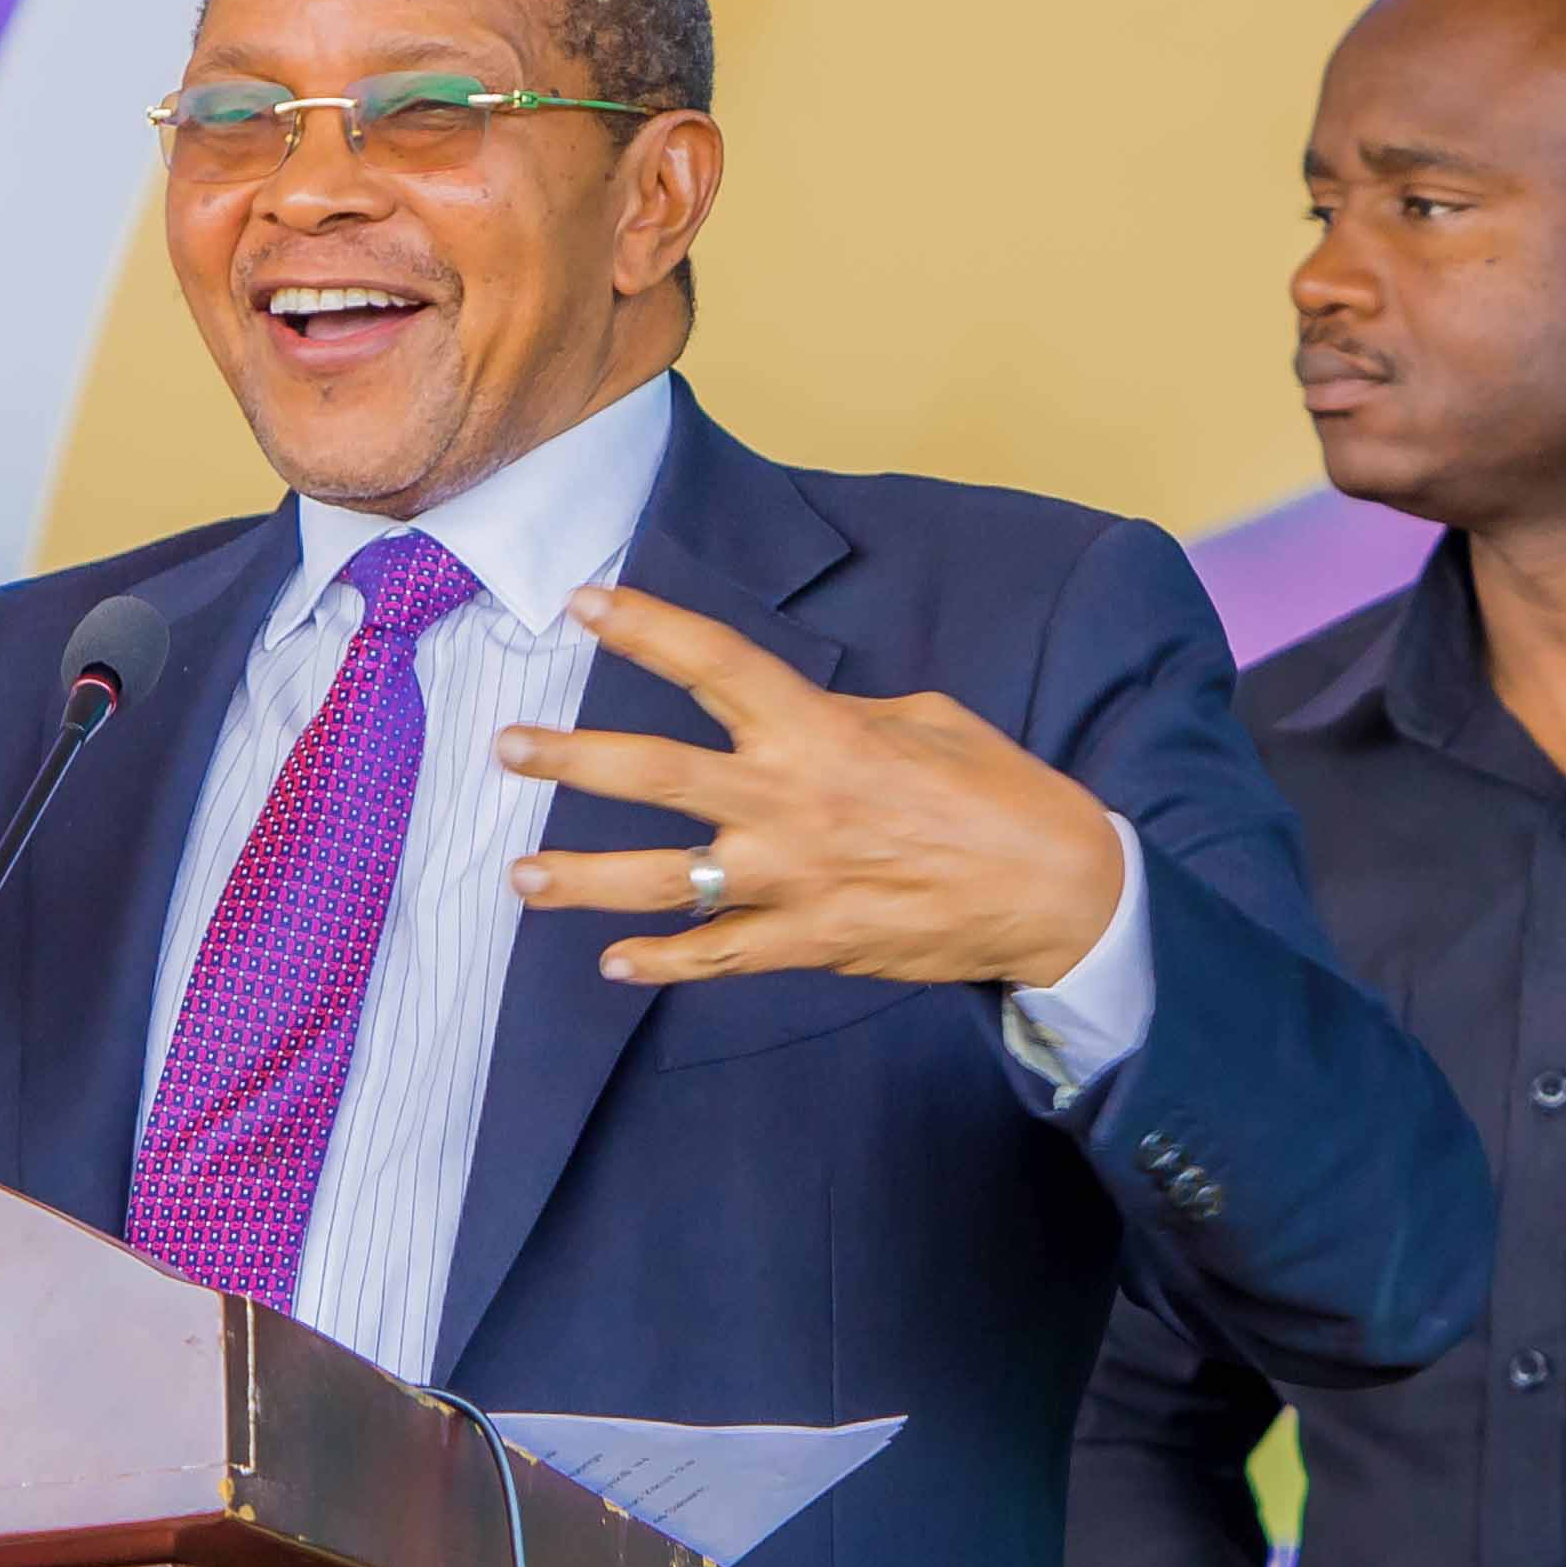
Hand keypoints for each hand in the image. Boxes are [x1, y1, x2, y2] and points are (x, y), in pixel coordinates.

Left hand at [499, 586, 1127, 989]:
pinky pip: (717, 957)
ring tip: (519, 874)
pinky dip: (662, 962)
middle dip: (572, 758)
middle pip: (655, 774)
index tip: (584, 603)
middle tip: (508, 746)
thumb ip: (840, 717)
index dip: (644, 628)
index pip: (714, 666)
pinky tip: (613, 963)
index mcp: (821, 730)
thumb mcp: (924, 722)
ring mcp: (794, 881)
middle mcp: (792, 803)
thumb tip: (790, 722)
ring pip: (664, 881)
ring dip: (582, 879)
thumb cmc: (999, 795)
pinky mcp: (810, 945)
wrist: (1056, 893)